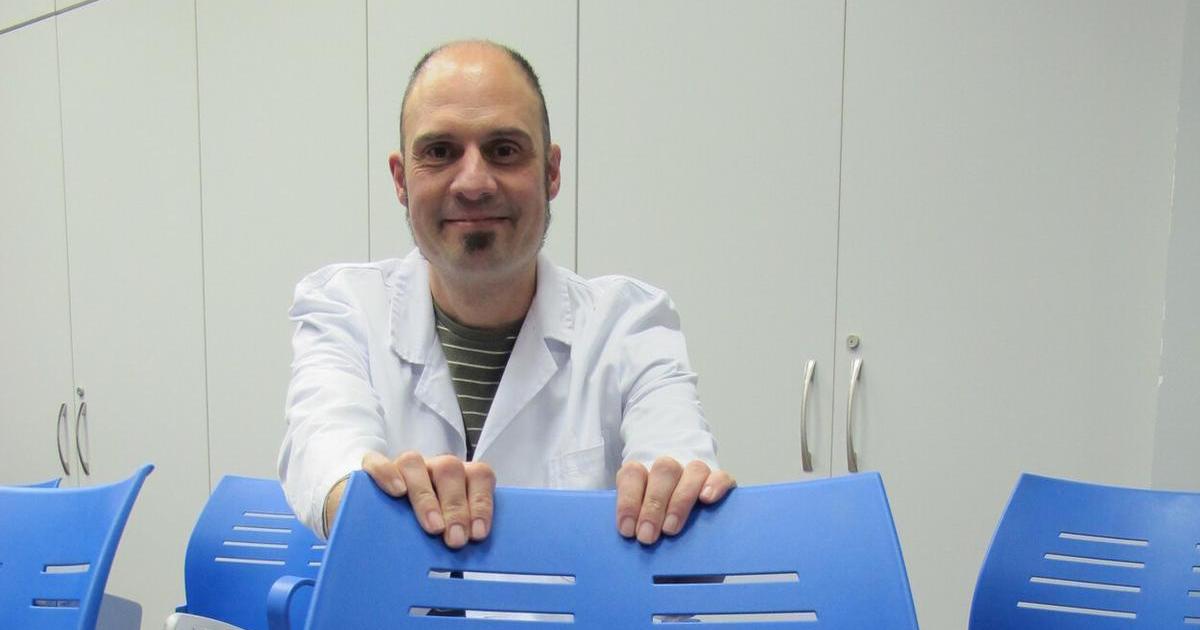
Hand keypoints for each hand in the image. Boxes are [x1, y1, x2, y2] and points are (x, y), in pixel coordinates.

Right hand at [326, 450, 495, 547]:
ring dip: (426, 497)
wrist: (374, 517)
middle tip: (455, 539)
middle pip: (449, 470)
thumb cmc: (418, 526)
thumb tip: (471, 559)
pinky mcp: (373, 468)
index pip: (479, 476)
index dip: (482, 503)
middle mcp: (432, 467)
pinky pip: (378, 462)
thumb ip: (457, 535)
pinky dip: (387, 474)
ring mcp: (403, 465)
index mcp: (457, 478)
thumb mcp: (443, 531)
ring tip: (432, 527)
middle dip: (455, 507)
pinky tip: (397, 491)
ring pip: (415, 463)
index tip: (477, 533)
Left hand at [615, 457, 734, 544]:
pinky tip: (706, 500)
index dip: (628, 500)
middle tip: (647, 537)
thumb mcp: (644, 532)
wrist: (689, 541)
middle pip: (664, 470)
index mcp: (645, 475)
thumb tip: (631, 550)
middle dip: (653, 505)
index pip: (634, 474)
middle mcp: (672, 470)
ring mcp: (698, 474)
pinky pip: (721, 476)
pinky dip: (714, 485)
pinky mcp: (722, 483)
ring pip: (693, 470)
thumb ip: (637, 531)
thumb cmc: (659, 535)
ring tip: (671, 529)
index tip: (627, 530)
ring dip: (681, 500)